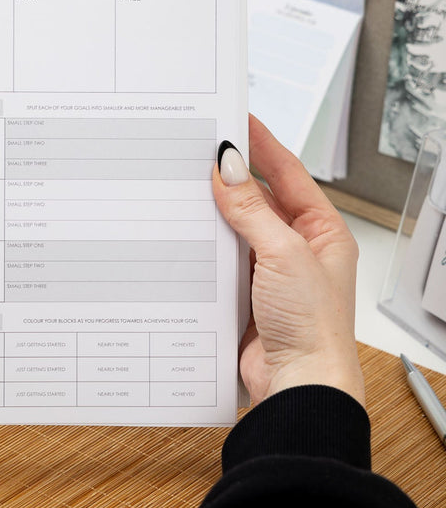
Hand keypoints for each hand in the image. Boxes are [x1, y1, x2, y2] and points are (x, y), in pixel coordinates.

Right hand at [213, 115, 364, 406]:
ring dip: (214, 209)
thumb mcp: (285, 254)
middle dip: (231, 175)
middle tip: (201, 149)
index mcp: (321, 231)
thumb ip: (252, 210)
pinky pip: (220, 254)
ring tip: (187, 183)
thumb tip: (228, 170)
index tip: (237, 120)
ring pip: (235, 225)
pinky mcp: (243, 290)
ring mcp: (267, 268)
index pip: (288, 173)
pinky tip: (186, 229)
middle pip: (259, 197)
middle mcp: (295, 246)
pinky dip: (204, 241)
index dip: (262, 144)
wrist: (297, 386)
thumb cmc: (312, 327)